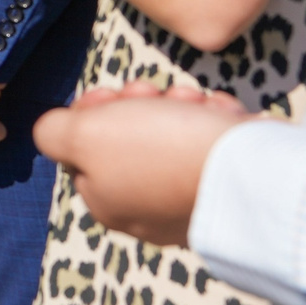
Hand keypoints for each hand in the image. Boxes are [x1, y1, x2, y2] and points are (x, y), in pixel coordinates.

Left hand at [35, 83, 257, 246]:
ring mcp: (192, 200)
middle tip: (153, 94)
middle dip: (142, 104)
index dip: (94, 111)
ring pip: (173, 132)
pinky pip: (214, 141)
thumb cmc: (163, 149)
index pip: (84, 147)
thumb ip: (54, 134)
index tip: (111, 95)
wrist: (254, 170)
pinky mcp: (231, 187)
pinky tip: (221, 116)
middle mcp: (148, 210)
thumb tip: (51, 132)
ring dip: (181, 105)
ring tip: (195, 104)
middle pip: (129, 136)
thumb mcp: (86, 135)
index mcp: (107, 202)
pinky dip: (215, 120)